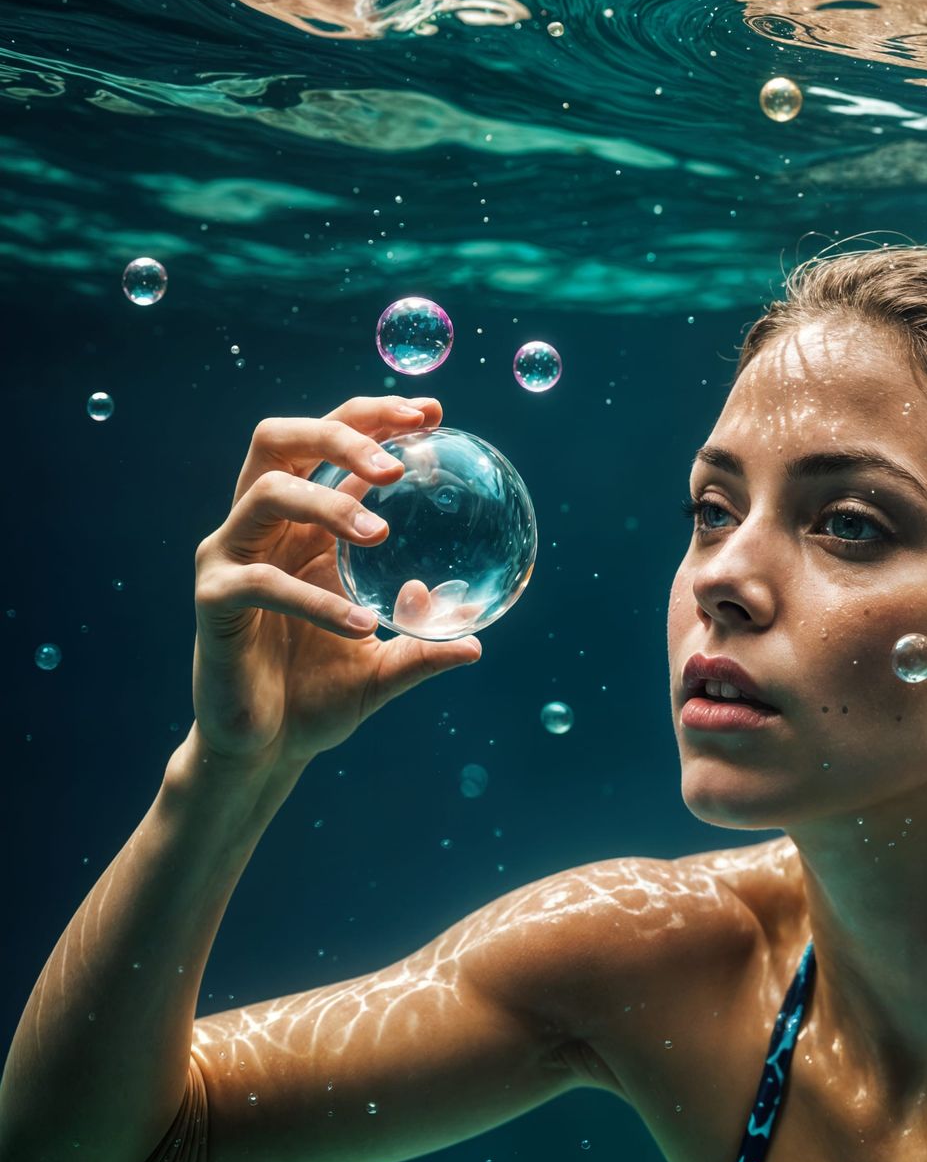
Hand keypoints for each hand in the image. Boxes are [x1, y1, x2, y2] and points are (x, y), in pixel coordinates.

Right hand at [191, 395, 480, 769]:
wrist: (265, 749)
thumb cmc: (319, 698)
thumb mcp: (385, 669)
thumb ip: (424, 646)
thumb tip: (477, 642)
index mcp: (304, 528)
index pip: (331, 445)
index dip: (374, 417)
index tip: (432, 412)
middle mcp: (262, 530)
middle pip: (281, 440)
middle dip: (340, 432)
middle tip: (397, 462)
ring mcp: (230, 558)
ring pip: (267, 493)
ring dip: (329, 504)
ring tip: (381, 534)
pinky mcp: (214, 601)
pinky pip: (263, 583)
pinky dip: (316, 599)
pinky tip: (362, 624)